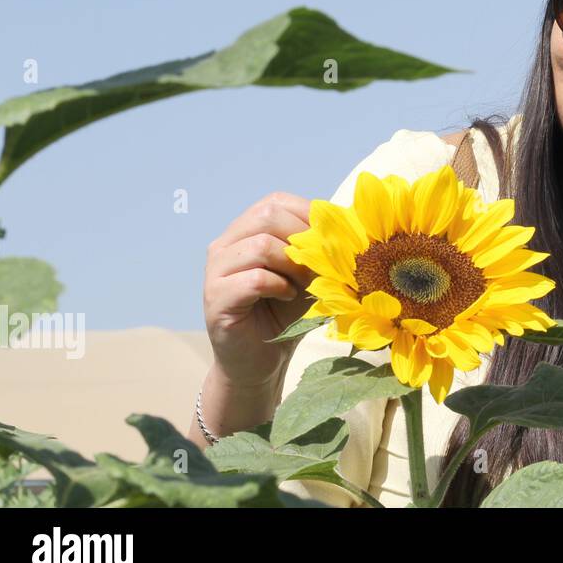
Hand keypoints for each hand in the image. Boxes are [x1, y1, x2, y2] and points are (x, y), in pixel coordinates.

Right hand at [203, 191, 318, 390]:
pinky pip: (253, 279)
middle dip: (302, 239)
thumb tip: (346, 224)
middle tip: (316, 265)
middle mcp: (225, 244)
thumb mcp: (308, 272)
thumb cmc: (287, 312)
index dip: (308, 216)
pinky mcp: (215, 298)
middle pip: (267, 216)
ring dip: (292, 264)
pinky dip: (278, 286)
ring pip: (260, 245)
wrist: (261, 360)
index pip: (276, 202)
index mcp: (246, 230)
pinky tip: (287, 297)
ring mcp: (215, 270)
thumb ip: (317, 247)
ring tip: (301, 284)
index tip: (330, 241)